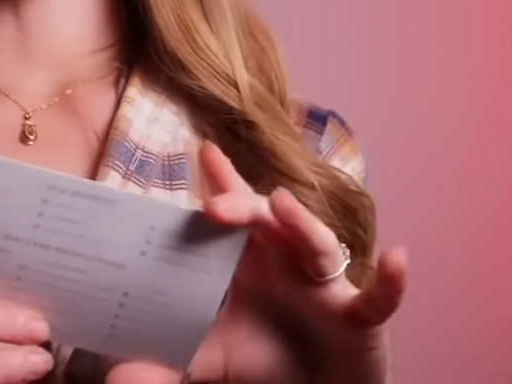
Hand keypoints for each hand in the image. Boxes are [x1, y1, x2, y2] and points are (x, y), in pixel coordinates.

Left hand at [108, 142, 407, 383]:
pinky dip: (391, 281)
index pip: (228, 214)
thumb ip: (161, 364)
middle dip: (243, 204)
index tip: (202, 150)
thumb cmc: (260, 360)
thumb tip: (113, 377)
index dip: (219, 180)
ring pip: (317, 244)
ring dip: (303, 224)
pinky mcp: (358, 317)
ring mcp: (323, 286)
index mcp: (245, 262)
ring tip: (285, 205)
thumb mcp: (206, 361)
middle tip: (215, 203)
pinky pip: (377, 298)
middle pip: (265, 219)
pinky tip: (398, 259)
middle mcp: (284, 261)